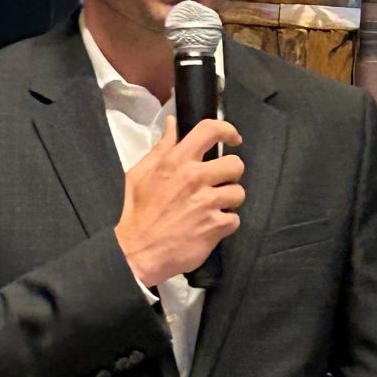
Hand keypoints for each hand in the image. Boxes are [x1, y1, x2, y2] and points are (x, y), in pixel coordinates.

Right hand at [115, 118, 242, 286]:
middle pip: (235, 164)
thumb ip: (161, 148)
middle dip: (230, 174)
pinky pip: (235, 218)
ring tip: (212, 207)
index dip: (228, 130)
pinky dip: (225, 224)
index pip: (210, 131)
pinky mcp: (217, 225)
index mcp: (176, 161)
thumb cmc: (137, 212)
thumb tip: (172, 124)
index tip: (234, 138)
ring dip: (228, 200)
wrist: (137, 252)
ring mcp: (208, 202)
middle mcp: (195, 177)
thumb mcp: (140, 174)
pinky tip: (209, 226)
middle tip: (218, 183)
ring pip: (239, 192)